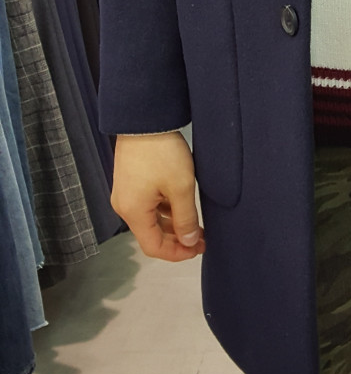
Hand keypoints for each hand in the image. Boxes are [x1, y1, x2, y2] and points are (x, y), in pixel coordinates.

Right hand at [111, 131, 205, 262]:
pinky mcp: (130, 182)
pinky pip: (148, 205)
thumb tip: (188, 241)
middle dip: (177, 239)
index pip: (153, 247)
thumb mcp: (181, 187)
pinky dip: (165, 210)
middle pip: (151, 234)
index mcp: (133, 212)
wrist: (144, 119)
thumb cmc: (161, 152)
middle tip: (202, 237)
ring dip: (173, 224)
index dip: (177, 253)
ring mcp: (126, 193)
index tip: (198, 249)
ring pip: (151, 219)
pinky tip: (182, 205)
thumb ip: (186, 218)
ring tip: (196, 222)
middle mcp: (125, 206)